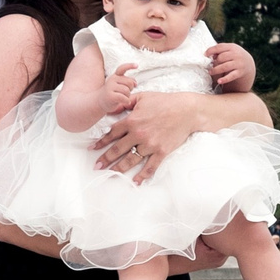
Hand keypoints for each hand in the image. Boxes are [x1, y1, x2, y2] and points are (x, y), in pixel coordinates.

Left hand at [92, 92, 208, 184]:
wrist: (186, 110)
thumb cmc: (165, 102)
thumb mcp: (142, 97)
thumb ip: (126, 102)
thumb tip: (114, 106)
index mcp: (132, 121)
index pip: (112, 134)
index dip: (101, 142)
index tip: (93, 148)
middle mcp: (138, 134)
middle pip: (118, 149)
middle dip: (105, 159)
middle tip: (97, 166)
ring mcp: (150, 145)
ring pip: (130, 160)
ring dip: (119, 169)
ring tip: (110, 174)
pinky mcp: (161, 152)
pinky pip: (150, 167)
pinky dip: (142, 175)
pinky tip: (135, 182)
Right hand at [104, 63, 138, 115]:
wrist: (99, 102)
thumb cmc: (112, 93)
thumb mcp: (119, 85)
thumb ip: (128, 81)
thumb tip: (135, 83)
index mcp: (115, 76)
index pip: (123, 68)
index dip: (130, 66)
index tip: (137, 65)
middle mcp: (112, 79)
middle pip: (129, 82)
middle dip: (131, 89)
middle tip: (126, 93)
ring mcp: (110, 87)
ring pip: (126, 90)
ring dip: (128, 96)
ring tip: (124, 98)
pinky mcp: (110, 96)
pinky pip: (123, 97)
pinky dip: (126, 101)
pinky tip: (126, 102)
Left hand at [206, 42, 256, 92]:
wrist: (248, 63)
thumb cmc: (233, 55)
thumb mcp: (229, 50)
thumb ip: (220, 50)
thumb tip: (209, 55)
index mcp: (232, 47)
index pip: (220, 47)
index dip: (211, 50)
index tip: (205, 55)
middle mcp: (236, 54)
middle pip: (222, 57)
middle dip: (214, 62)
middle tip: (209, 66)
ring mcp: (239, 63)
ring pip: (225, 66)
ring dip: (216, 70)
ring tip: (210, 72)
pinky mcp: (240, 72)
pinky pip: (231, 76)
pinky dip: (225, 79)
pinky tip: (219, 81)